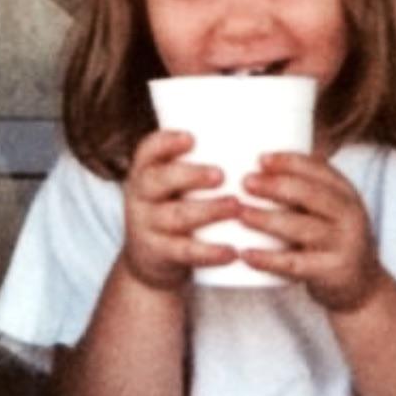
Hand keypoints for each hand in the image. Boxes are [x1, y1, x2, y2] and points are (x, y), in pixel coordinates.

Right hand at [119, 129, 239, 292]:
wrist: (149, 260)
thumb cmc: (173, 208)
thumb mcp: (171, 184)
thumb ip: (197, 163)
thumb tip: (255, 135)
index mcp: (145, 170)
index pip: (148, 150)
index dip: (166, 142)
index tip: (192, 138)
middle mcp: (140, 195)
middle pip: (158, 180)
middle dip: (190, 175)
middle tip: (221, 174)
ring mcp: (146, 225)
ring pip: (176, 216)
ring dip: (208, 210)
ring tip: (236, 205)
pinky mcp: (159, 253)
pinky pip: (184, 252)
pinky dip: (209, 252)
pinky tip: (232, 251)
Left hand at [236, 151, 384, 312]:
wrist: (362, 286)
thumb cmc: (332, 237)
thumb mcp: (329, 208)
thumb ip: (303, 187)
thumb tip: (255, 158)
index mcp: (346, 193)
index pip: (320, 170)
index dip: (290, 162)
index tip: (261, 159)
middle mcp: (349, 216)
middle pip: (311, 195)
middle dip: (276, 186)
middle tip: (245, 182)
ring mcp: (343, 245)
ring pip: (303, 228)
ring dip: (268, 219)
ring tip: (241, 213)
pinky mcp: (332, 272)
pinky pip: (296, 265)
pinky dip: (269, 260)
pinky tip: (246, 254)